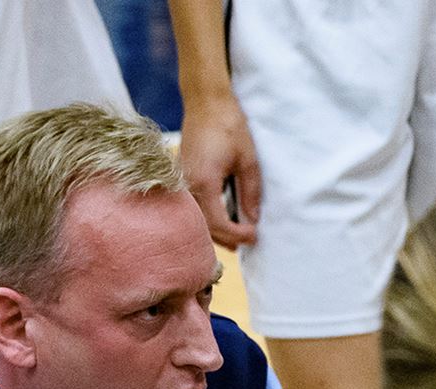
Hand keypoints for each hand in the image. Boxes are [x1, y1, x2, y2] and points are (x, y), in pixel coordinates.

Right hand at [178, 98, 261, 248]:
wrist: (206, 101)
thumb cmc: (229, 126)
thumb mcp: (248, 161)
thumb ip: (250, 193)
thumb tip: (253, 219)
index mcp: (204, 182)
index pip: (218, 223)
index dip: (237, 235)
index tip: (254, 236)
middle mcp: (187, 185)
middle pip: (204, 226)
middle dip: (227, 238)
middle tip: (248, 240)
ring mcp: (182, 180)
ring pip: (197, 217)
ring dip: (216, 228)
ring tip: (238, 232)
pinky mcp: (182, 175)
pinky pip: (193, 204)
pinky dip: (208, 215)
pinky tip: (224, 215)